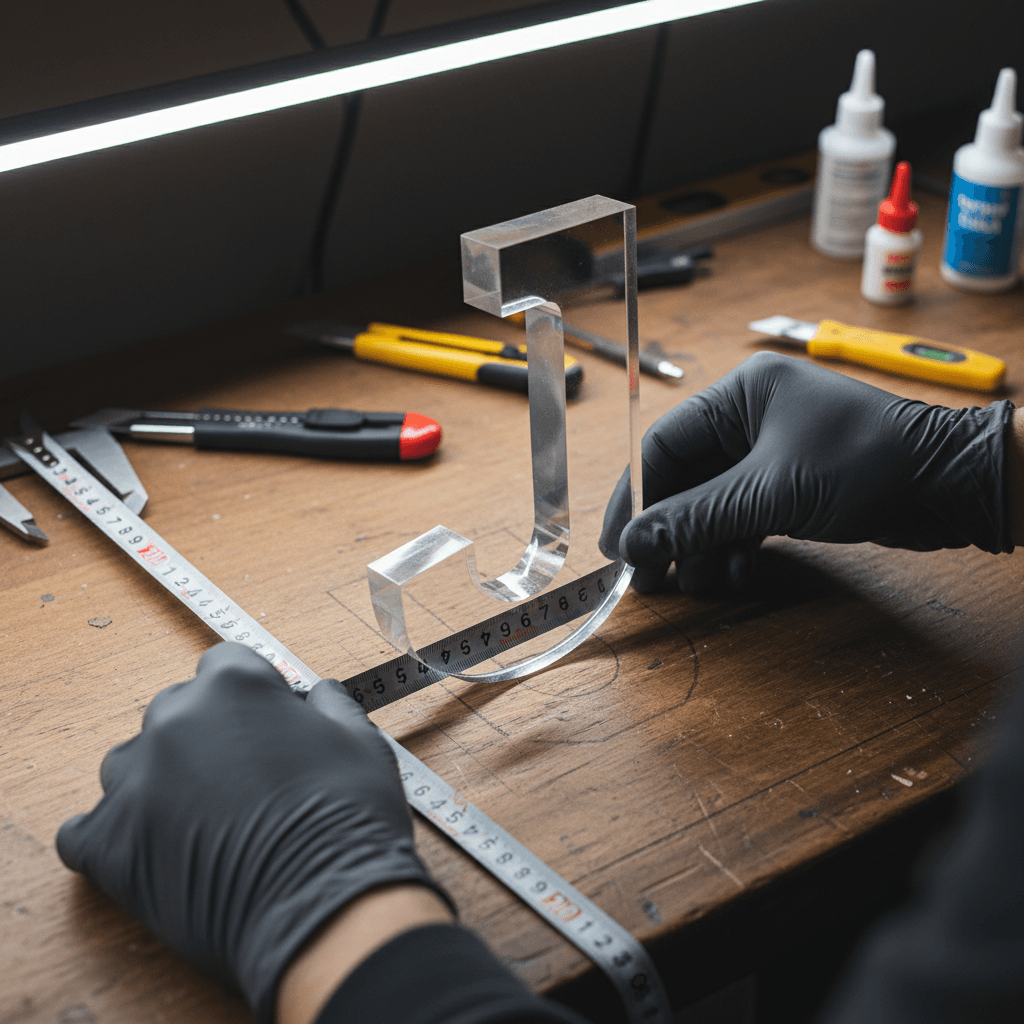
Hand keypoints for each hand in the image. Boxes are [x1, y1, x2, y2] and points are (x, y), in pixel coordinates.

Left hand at [56, 643, 452, 1023]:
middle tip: (240, 781)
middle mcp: (175, 720)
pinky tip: (153, 849)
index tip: (263, 724)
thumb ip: (329, 704)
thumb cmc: (347, 819)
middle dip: (204, 737)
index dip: (248, 697)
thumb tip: (318, 697)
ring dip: (159, 781)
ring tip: (200, 821)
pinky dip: (115, 836)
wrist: (322, 904)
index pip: (224, 665)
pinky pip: (86, 830)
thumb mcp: (358, 739)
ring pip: (129, 765)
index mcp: (234, 685)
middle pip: (175, 710)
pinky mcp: (108, 844)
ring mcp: (135, 781)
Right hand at [600, 352, 1015, 593]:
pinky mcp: (792, 485)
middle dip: (669, 530)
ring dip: (700, 546)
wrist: (951, 484)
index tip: (619, 545)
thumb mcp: (768, 493)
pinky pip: (742, 516)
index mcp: (739, 394)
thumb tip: (634, 545)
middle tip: (649, 576)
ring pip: (712, 503)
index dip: (636, 498)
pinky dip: (733, 546)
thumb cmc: (864, 464)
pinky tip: (732, 573)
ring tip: (694, 583)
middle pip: (685, 478)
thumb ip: (695, 519)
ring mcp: (772, 452)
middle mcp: (750, 418)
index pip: (663, 445)